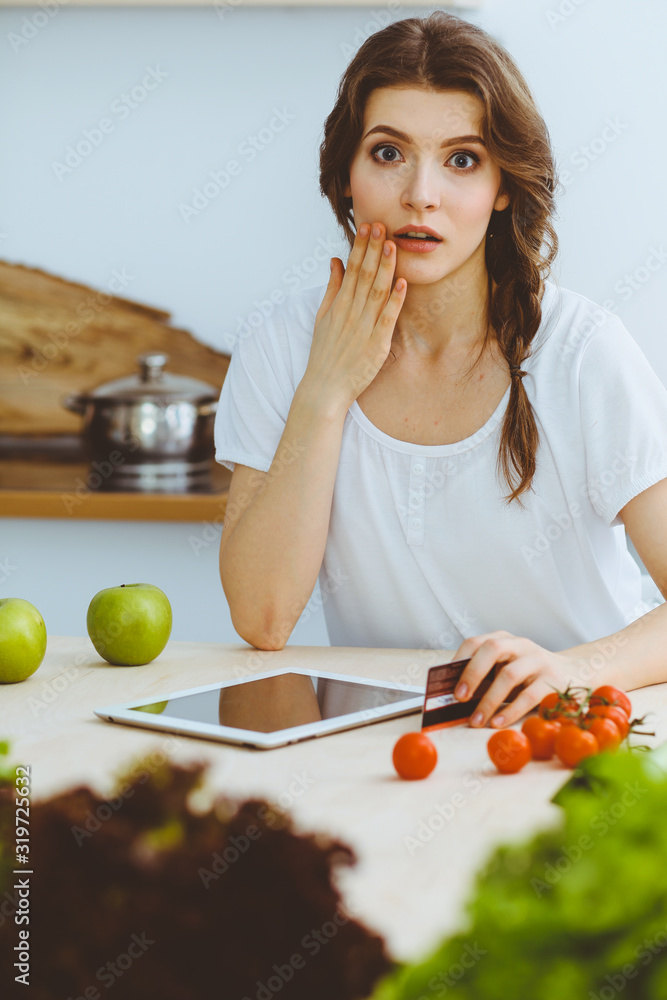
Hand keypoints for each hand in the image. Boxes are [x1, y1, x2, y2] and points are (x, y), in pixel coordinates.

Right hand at [301, 222, 406, 412]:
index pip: (351, 269)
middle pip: (364, 275)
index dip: (361, 247)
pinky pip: (387, 318)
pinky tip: (402, 282)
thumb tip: (336, 261)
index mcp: (338, 305)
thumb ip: (332, 288)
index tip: (368, 226)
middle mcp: (350, 313)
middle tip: (382, 225)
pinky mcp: (377, 344)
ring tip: (393, 244)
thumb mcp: (322, 317)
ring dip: (385, 268)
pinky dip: (395, 300)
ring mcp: (364, 328)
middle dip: (374, 249)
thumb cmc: (324, 354)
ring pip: (376, 292)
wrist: (324, 388)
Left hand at [450, 630, 577, 727]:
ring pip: (509, 675)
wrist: (577, 673)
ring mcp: (539, 661)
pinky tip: (498, 723)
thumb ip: (486, 677)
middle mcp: (521, 645)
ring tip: (476, 721)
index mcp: (504, 640)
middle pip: (492, 648)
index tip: (446, 683)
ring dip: (489, 700)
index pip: (476, 642)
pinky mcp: (554, 680)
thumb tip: (455, 698)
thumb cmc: (530, 675)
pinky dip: (511, 711)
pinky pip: (529, 696)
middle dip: (472, 673)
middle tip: (460, 697)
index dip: (459, 661)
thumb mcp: (507, 668)